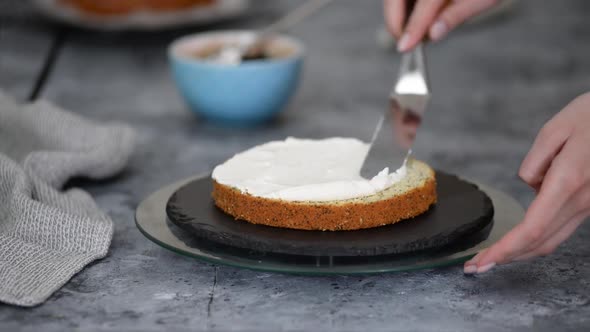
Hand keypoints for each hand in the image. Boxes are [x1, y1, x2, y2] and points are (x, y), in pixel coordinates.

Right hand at [383, 0, 499, 51]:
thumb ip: (456, 15)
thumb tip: (433, 34)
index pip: (425, 4)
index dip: (413, 27)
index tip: (405, 47)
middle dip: (395, 21)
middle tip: (405, 41)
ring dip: (398, 13)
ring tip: (414, 28)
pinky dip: (401, 5)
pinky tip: (414, 15)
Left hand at [464, 93, 589, 273]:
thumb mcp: (555, 129)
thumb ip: (534, 162)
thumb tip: (530, 184)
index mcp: (568, 181)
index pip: (532, 229)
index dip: (505, 250)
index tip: (481, 261)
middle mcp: (582, 200)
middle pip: (539, 241)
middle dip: (504, 257)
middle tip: (474, 267)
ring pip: (552, 239)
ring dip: (520, 251)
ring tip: (490, 256)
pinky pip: (561, 227)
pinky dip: (536, 238)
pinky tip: (516, 240)